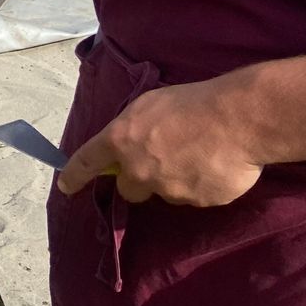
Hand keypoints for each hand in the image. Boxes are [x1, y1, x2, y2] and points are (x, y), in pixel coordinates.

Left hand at [56, 78, 263, 205]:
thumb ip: (132, 127)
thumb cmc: (193, 102)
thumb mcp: (150, 104)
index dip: (74, 175)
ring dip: (174, 181)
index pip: (87, 161)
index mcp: (121, 139)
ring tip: (198, 155)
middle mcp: (139, 169)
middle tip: (163, 161)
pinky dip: (201, 186)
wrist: (239, 119)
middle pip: (129, 190)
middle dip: (141, 180)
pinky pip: (194, 198)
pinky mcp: (196, 202)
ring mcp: (168, 190)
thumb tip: (128, 142)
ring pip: (165, 193)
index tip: (66, 186)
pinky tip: (215, 165)